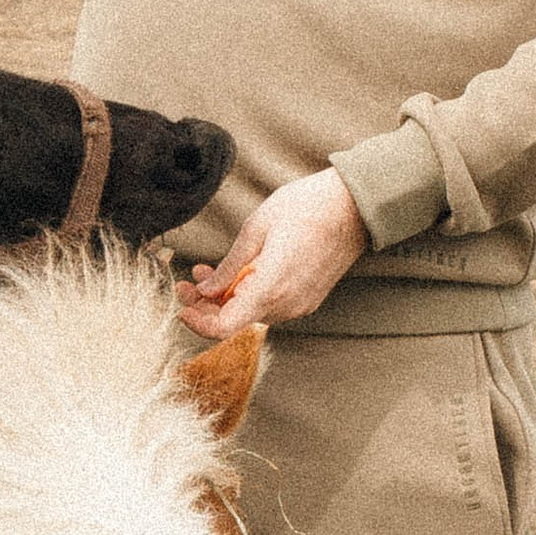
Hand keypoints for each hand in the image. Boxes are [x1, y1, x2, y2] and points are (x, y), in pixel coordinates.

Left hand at [176, 168, 368, 334]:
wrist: (354, 206)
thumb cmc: (306, 208)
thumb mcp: (256, 229)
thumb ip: (229, 266)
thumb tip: (206, 289)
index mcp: (269, 288)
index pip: (224, 327)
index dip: (197, 323)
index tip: (181, 307)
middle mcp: (286, 305)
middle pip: (235, 321)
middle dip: (206, 304)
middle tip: (186, 281)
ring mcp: (299, 305)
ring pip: (251, 313)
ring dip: (226, 297)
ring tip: (206, 270)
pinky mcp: (307, 300)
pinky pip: (270, 305)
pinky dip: (249, 294)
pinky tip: (238, 273)